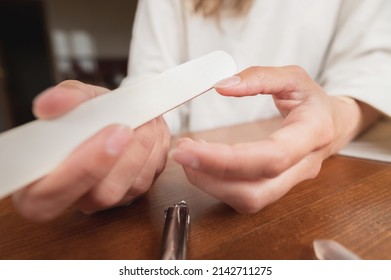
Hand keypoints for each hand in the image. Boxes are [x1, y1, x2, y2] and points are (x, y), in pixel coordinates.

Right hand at [12, 80, 169, 221]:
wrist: (111, 117)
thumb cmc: (87, 113)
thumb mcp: (75, 98)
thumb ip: (63, 99)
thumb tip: (49, 105)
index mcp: (40, 184)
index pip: (51, 195)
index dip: (81, 168)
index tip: (110, 134)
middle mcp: (76, 198)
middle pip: (103, 194)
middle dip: (126, 156)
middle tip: (133, 125)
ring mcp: (108, 199)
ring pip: (133, 186)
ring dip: (146, 147)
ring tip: (147, 119)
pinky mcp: (134, 192)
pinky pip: (152, 177)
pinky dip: (157, 149)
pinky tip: (153, 129)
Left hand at [172, 66, 378, 212]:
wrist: (333, 125)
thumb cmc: (312, 101)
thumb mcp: (294, 77)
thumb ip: (260, 77)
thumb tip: (222, 85)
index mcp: (312, 133)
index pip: (272, 157)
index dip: (228, 159)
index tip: (190, 148)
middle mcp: (303, 167)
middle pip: (256, 190)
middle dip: (211, 177)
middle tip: (180, 152)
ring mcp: (290, 183)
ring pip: (249, 200)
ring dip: (210, 183)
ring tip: (189, 156)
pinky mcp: (276, 189)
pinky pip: (244, 197)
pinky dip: (217, 184)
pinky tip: (202, 163)